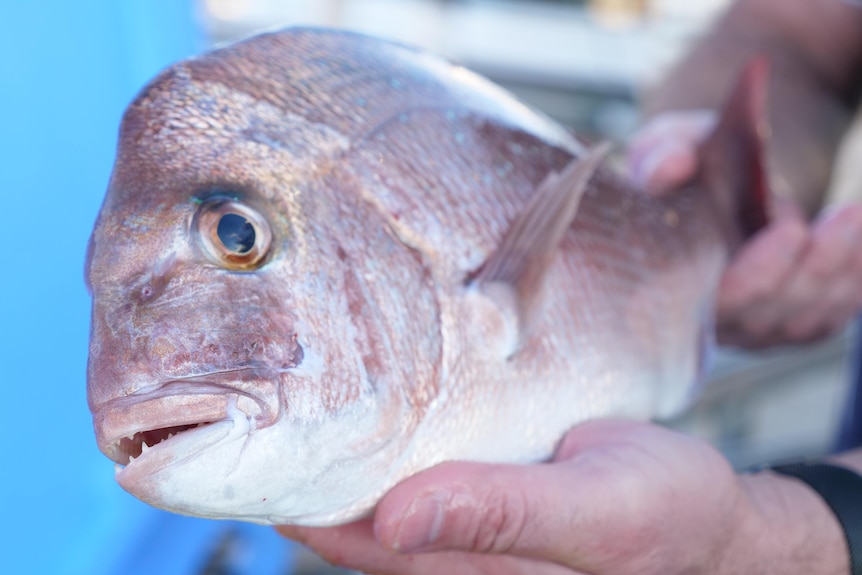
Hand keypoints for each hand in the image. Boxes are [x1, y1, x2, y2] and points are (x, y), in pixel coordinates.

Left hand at [277, 421, 775, 574]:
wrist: (719, 518)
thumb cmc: (666, 518)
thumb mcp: (592, 513)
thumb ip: (497, 515)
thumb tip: (389, 519)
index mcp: (470, 574)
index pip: (353, 544)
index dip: (300, 499)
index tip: (256, 447)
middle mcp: (456, 557)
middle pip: (356, 518)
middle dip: (314, 468)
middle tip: (268, 401)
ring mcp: (472, 529)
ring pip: (387, 492)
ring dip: (351, 449)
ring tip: (309, 392)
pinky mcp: (492, 497)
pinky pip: (427, 473)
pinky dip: (398, 437)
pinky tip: (385, 402)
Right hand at [628, 111, 861, 347]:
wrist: (720, 176)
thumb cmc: (688, 163)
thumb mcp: (668, 146)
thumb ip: (658, 156)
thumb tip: (672, 165)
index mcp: (665, 283)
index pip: (712, 303)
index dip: (755, 276)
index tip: (791, 228)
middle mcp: (706, 318)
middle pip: (765, 317)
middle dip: (814, 269)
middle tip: (849, 212)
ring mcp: (749, 327)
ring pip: (803, 323)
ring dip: (841, 274)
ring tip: (858, 215)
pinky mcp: (787, 322)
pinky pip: (828, 319)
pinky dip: (854, 284)